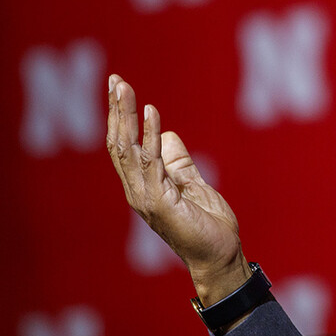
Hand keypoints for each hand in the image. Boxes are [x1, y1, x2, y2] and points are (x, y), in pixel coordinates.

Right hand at [106, 74, 250, 305]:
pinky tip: (153, 113)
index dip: (120, 117)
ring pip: (128, 150)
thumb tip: (168, 134)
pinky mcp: (160, 202)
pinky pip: (152, 163)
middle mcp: (137, 190)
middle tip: (115, 79)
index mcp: (143, 185)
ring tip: (125, 88)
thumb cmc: (208, 226)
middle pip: (119, 144)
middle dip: (117, 110)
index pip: (124, 146)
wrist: (220, 256)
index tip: (120, 87)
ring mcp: (145, 197)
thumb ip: (179, 162)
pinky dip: (151, 135)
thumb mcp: (194, 185)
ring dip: (126, 116)